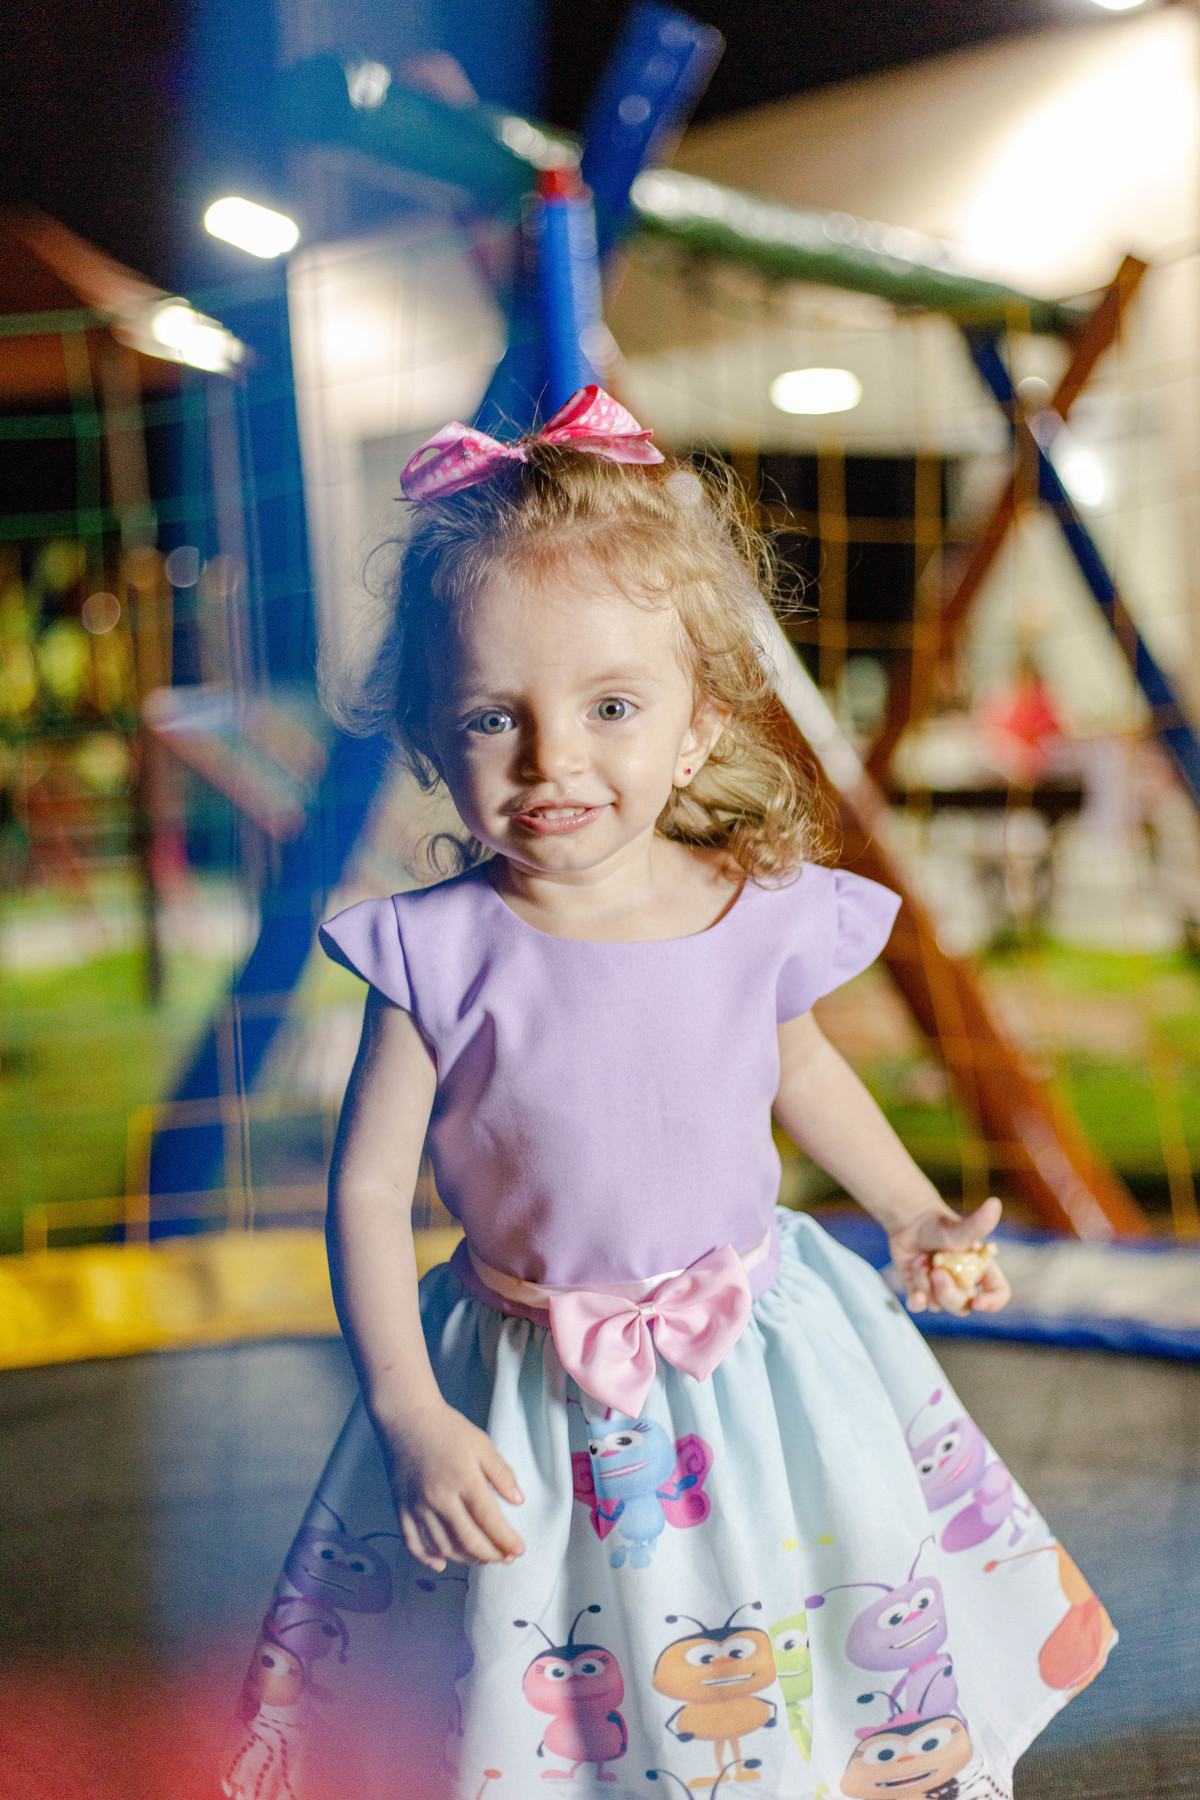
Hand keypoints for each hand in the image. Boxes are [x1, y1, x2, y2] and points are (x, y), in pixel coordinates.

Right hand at [377, 1399, 525, 1571]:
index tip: (519, 1549)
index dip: (506, 1540)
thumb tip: (518, 1501)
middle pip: (468, 1540)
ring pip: (443, 1547)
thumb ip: (501, 1473)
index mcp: (463, 1480)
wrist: (406, 1417)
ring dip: (466, 1559)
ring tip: (482, 1558)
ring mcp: (418, 1506)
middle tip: (506, 1558)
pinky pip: (413, 1542)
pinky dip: (427, 1558)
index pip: (489, 1520)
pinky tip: (441, 1563)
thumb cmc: (446, 1428)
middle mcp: (439, 1498)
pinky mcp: (401, 1508)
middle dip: (491, 1555)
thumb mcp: (481, 1443)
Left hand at [887, 1197, 1011, 1316]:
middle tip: (937, 1272)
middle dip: (949, 1293)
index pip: (998, 1295)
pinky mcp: (919, 1290)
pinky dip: (917, 1302)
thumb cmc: (940, 1224)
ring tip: (921, 1261)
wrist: (909, 1220)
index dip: (992, 1303)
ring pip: (937, 1305)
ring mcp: (940, 1290)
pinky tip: (914, 1293)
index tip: (977, 1302)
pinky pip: (920, 1306)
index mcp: (980, 1270)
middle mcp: (963, 1284)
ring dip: (926, 1284)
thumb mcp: (959, 1229)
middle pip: (963, 1307)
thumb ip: (978, 1224)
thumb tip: (995, 1203)